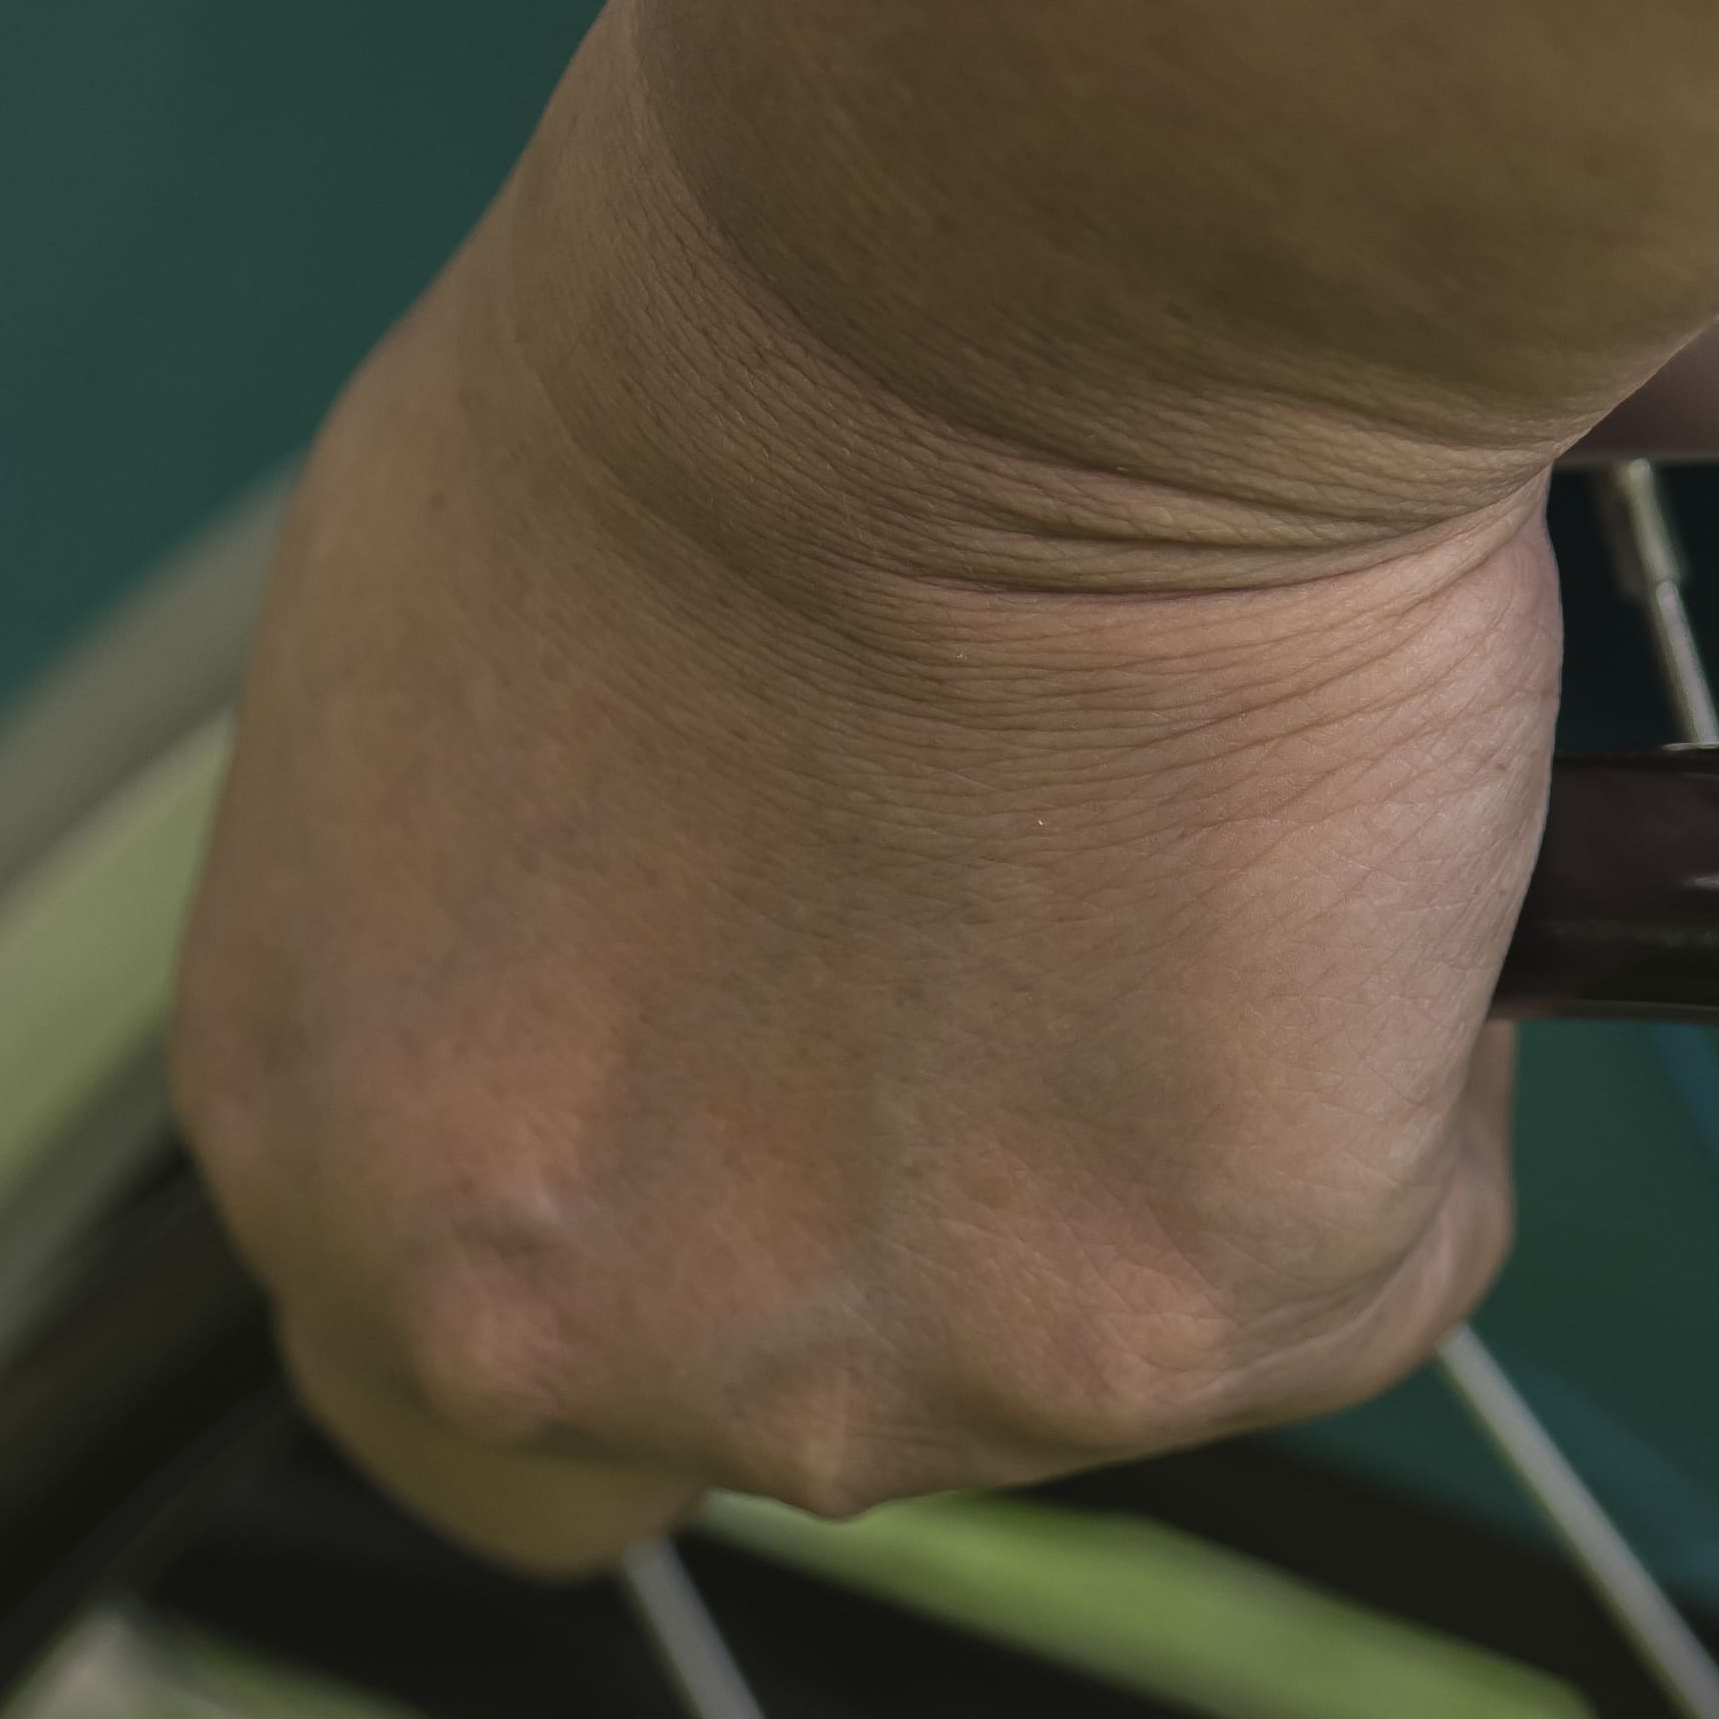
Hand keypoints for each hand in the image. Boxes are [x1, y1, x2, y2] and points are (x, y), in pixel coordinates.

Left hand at [172, 16, 1558, 1574]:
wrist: (1010, 293)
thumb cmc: (731, 364)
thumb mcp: (454, 682)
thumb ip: (519, 945)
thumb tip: (665, 974)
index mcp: (340, 1156)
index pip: (453, 1425)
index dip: (641, 1288)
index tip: (770, 1155)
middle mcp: (558, 1325)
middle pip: (786, 1392)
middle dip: (920, 1204)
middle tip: (1024, 928)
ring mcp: (867, 1364)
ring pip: (1075, 1331)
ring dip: (1148, 1131)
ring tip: (1164, 830)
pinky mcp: (1162, 1334)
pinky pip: (1347, 1262)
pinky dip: (1378, 1092)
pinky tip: (1309, 860)